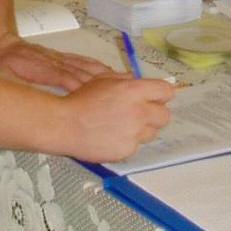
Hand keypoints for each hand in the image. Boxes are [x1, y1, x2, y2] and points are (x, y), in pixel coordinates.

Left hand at [0, 35, 121, 91]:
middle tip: (122, 93)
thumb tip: (29, 99)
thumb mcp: (4, 77)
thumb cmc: (2, 64)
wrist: (1, 44)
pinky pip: (83, 60)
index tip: (100, 99)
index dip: (83, 88)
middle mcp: (56, 62)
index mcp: (42, 70)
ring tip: (124, 83)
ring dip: (105, 75)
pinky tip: (109, 72)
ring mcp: (60, 58)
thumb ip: (18, 88)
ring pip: (86, 66)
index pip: (66, 78)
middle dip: (103, 84)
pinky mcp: (61, 56)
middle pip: (83, 73)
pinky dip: (97, 66)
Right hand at [60, 76, 175, 162]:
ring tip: (121, 125)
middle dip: (155, 113)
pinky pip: (136, 145)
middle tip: (141, 113)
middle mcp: (139, 112)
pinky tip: (112, 136)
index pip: (166, 92)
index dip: (162, 94)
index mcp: (134, 91)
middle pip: (165, 116)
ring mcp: (134, 134)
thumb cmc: (81, 99)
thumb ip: (126, 79)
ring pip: (151, 132)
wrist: (64, 124)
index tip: (157, 97)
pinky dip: (128, 142)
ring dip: (142, 129)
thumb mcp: (103, 80)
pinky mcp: (127, 151)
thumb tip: (140, 82)